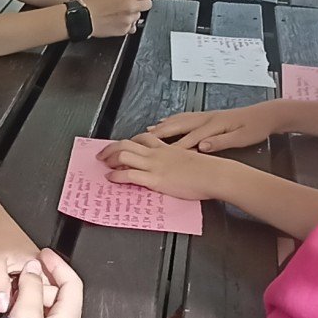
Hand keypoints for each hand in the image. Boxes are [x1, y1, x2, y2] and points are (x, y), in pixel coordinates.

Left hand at [0, 213, 44, 313]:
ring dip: (23, 309)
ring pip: (34, 304)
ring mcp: (33, 279)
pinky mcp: (23, 283)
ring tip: (9, 311)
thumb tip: (3, 305)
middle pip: (46, 305)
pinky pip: (25, 299)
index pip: (50, 300)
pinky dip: (17, 303)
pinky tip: (7, 304)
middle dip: (30, 313)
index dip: (35, 312)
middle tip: (13, 317)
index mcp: (41, 268)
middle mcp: (42, 275)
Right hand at [4, 249, 82, 317]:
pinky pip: (33, 314)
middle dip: (40, 278)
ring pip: (43, 303)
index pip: (72, 284)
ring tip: (11, 286)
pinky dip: (24, 303)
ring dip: (30, 290)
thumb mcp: (24, 312)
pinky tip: (10, 304)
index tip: (44, 254)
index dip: (58, 265)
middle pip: (57, 293)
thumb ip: (31, 286)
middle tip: (22, 270)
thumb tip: (33, 269)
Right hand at [79, 0, 152, 37]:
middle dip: (142, 2)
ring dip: (133, 13)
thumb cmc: (92, 1)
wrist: (83, 17)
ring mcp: (129, 20)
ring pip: (139, 16)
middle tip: (133, 2)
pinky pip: (132, 26)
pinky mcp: (124, 30)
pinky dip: (127, 24)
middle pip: (148, 4)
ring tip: (119, 12)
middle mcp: (131, 7)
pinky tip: (118, 20)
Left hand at [99, 133, 240, 200]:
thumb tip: (175, 168)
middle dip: (111, 148)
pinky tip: (111, 178)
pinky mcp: (155, 179)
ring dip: (110, 159)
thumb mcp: (189, 160)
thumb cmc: (207, 170)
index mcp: (166, 148)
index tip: (120, 146)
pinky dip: (116, 175)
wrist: (215, 175)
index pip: (141, 138)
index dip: (127, 142)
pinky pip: (129, 174)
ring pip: (124, 155)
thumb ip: (178, 161)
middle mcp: (157, 154)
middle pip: (127, 143)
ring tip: (104, 165)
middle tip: (102, 155)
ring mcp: (155, 165)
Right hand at [146, 101, 284, 152]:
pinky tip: (167, 121)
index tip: (158, 155)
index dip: (173, 147)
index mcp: (214, 126)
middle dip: (160, 133)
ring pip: (180, 119)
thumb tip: (202, 146)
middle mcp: (207, 119)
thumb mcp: (241, 139)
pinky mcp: (209, 116)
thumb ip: (220, 142)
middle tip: (143, 139)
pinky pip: (186, 116)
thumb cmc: (254, 128)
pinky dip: (173, 119)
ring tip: (149, 130)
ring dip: (164, 125)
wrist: (265, 115)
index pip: (189, 139)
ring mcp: (207, 116)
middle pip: (179, 126)